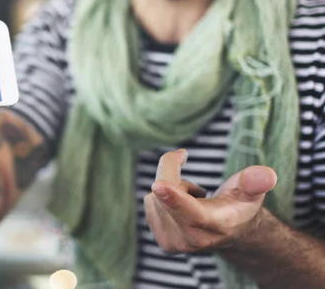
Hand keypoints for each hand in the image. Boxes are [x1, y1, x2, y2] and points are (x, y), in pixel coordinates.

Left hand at [144, 149, 277, 253]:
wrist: (231, 231)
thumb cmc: (239, 204)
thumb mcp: (251, 191)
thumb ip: (255, 182)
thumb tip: (267, 175)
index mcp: (217, 225)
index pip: (192, 212)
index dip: (174, 197)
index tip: (158, 185)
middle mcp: (193, 240)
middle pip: (165, 192)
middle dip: (174, 174)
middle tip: (197, 184)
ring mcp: (175, 243)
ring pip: (155, 195)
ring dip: (170, 188)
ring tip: (194, 200)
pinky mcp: (162, 241)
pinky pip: (150, 203)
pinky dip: (162, 197)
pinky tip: (181, 207)